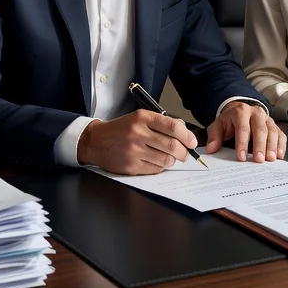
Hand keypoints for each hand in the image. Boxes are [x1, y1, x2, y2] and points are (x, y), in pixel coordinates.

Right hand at [77, 109, 198, 174]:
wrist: (95, 141)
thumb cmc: (120, 130)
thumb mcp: (138, 118)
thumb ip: (160, 122)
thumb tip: (183, 130)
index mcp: (142, 118)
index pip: (173, 127)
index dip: (187, 136)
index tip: (192, 142)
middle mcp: (138, 133)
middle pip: (172, 145)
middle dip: (183, 152)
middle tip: (185, 154)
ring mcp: (134, 151)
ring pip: (166, 159)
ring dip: (172, 160)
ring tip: (169, 158)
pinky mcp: (131, 166)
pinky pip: (155, 169)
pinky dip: (160, 167)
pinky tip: (155, 162)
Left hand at [205, 101, 286, 161]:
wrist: (241, 112)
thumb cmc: (230, 121)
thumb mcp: (218, 125)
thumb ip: (214, 137)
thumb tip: (211, 149)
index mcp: (241, 112)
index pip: (242, 128)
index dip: (242, 143)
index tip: (241, 157)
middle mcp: (256, 113)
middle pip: (260, 129)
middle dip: (260, 145)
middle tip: (259, 160)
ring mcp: (267, 119)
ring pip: (272, 132)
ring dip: (272, 146)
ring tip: (270, 159)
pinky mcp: (275, 126)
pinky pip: (280, 135)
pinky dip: (281, 145)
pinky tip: (279, 155)